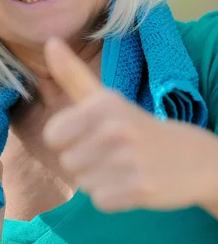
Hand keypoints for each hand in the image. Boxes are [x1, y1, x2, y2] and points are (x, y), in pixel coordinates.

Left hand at [43, 37, 217, 212]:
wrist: (193, 157)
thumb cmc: (137, 126)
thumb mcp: (105, 98)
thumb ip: (72, 74)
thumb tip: (50, 42)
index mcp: (102, 104)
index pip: (52, 135)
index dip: (68, 140)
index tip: (91, 135)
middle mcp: (115, 129)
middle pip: (67, 161)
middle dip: (85, 162)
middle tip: (113, 153)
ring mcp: (129, 160)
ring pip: (83, 182)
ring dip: (99, 180)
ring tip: (123, 167)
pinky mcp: (141, 188)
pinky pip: (101, 201)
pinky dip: (113, 198)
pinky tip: (132, 183)